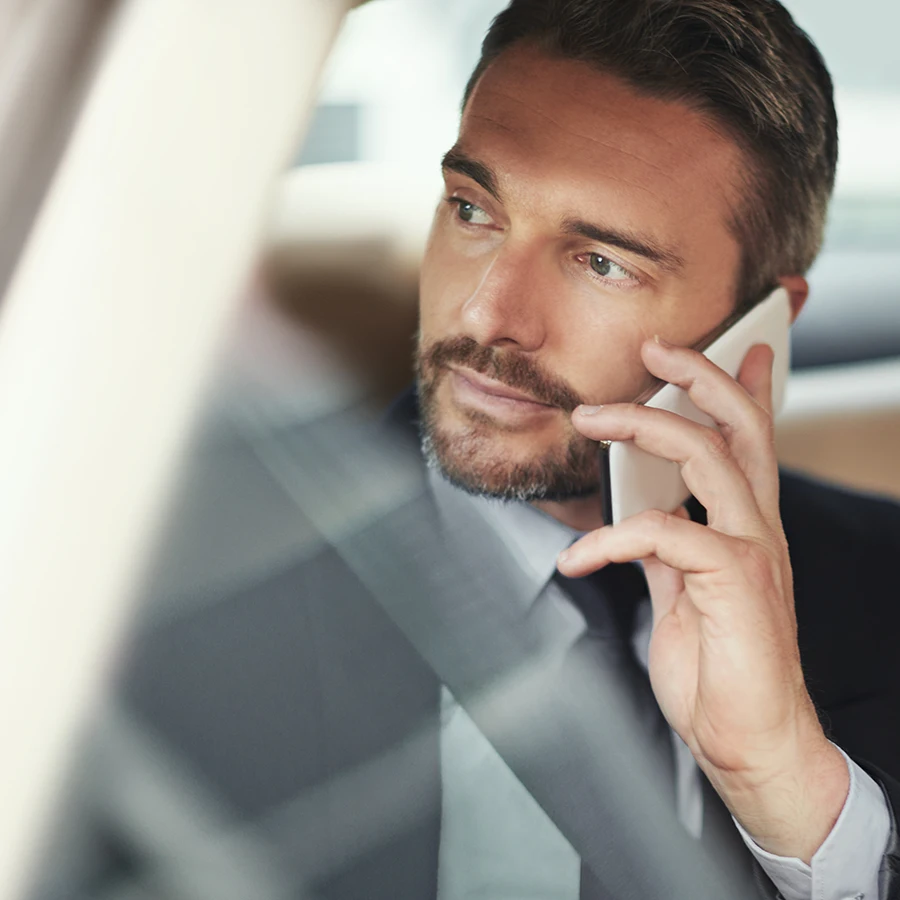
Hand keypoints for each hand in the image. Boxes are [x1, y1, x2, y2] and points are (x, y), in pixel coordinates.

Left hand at [556, 337, 848, 863]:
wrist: (751, 741)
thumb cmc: (721, 669)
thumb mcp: (684, 595)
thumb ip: (669, 551)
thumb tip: (643, 518)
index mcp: (746, 529)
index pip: (751, 443)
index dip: (743, 391)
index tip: (738, 349)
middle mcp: (757, 529)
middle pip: (739, 428)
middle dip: (699, 378)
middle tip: (658, 348)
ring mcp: (752, 551)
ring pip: (707, 456)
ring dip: (643, 427)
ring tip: (590, 418)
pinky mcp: (736, 581)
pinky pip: (664, 532)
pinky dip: (610, 539)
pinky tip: (576, 561)